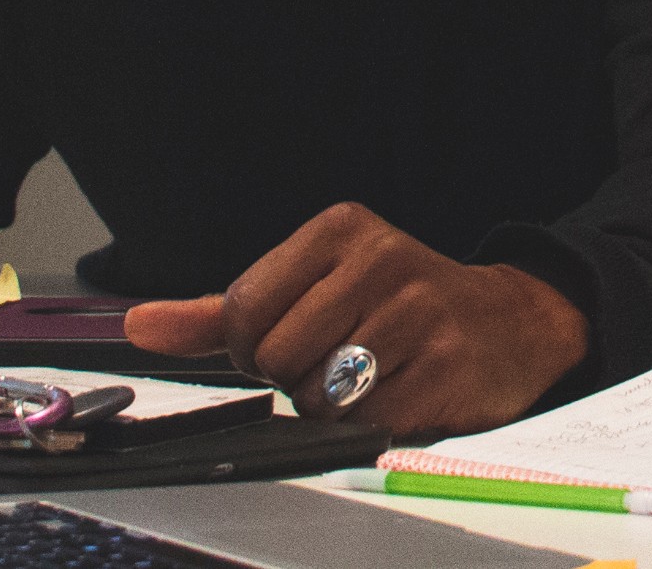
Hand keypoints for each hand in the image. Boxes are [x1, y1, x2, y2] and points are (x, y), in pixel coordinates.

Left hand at [122, 200, 586, 436]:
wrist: (511, 322)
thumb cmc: (395, 305)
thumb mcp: (312, 288)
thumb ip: (220, 313)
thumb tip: (140, 326)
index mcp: (342, 229)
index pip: (243, 312)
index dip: (254, 348)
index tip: (293, 340)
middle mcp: (384, 259)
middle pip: (277, 359)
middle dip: (296, 378)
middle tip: (341, 359)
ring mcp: (418, 314)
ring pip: (318, 396)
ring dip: (334, 406)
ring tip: (373, 374)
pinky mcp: (444, 369)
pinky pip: (366, 424)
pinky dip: (374, 423)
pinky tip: (403, 391)